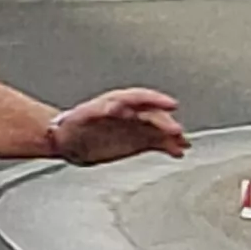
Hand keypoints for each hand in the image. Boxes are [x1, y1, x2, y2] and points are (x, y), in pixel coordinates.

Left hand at [52, 88, 188, 164]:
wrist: (68, 141)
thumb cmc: (70, 128)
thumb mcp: (72, 121)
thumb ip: (87, 115)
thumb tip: (102, 111)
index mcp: (113, 103)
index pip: (138, 98)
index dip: (155, 100)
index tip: (170, 105)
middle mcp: (128, 112)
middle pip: (150, 114)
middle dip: (164, 122)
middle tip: (175, 131)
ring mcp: (135, 125)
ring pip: (158, 128)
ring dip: (171, 135)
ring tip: (182, 143)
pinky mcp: (138, 140)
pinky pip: (157, 141)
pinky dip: (168, 146)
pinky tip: (178, 151)